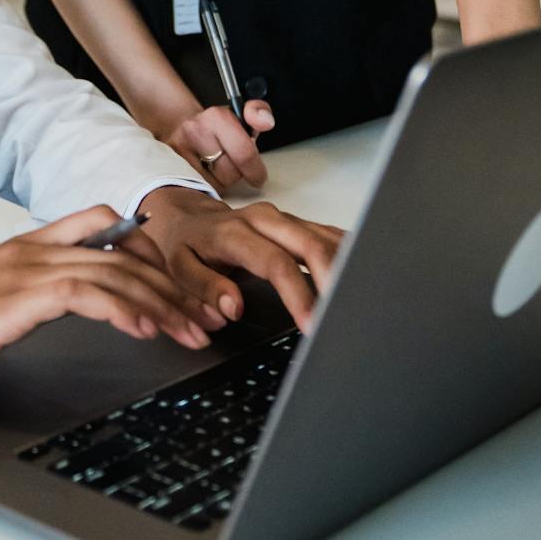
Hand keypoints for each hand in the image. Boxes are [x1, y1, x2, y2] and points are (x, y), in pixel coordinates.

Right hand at [0, 205, 231, 401]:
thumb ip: (30, 292)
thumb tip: (71, 302)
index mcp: (24, 245)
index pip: (100, 222)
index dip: (146, 247)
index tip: (176, 282)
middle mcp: (31, 249)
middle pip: (122, 252)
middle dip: (170, 285)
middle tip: (201, 317)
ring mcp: (25, 269)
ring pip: (115, 271)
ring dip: (162, 302)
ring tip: (190, 331)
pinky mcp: (19, 298)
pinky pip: (88, 294)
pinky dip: (125, 309)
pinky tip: (147, 331)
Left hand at [138, 186, 343, 332]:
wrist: (186, 214)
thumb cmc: (184, 244)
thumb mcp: (179, 268)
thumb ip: (204, 288)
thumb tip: (233, 308)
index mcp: (235, 233)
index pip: (275, 263)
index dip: (297, 294)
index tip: (312, 325)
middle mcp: (264, 221)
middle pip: (310, 244)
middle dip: (333, 281)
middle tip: (345, 318)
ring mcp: (284, 219)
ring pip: (325, 238)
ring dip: (345, 268)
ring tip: (358, 303)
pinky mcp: (296, 223)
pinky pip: (328, 235)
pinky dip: (348, 254)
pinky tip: (361, 275)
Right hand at [161, 97, 274, 190]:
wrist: (180, 125)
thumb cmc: (216, 127)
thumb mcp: (241, 115)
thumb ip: (259, 112)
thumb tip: (266, 121)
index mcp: (217, 116)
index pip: (244, 153)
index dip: (256, 171)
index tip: (259, 177)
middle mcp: (195, 131)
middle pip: (230, 174)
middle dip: (237, 175)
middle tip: (235, 167)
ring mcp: (180, 150)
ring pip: (216, 185)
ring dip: (222, 182)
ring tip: (217, 168)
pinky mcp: (171, 167)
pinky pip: (200, 189)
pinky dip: (207, 186)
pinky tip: (206, 174)